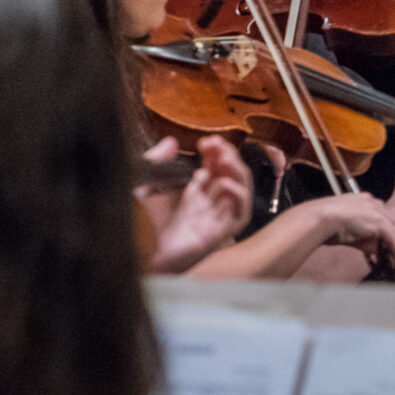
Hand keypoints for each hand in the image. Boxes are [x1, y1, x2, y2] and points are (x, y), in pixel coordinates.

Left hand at [142, 137, 252, 272]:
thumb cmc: (158, 223)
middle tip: (214, 143)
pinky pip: (242, 211)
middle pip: (231, 172)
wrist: (157, 253)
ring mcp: (222, 214)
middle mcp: (215, 200)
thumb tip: (169, 141)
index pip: (216, 164)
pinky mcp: (226, 229)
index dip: (214, 150)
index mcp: (201, 189)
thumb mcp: (151, 186)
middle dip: (227, 154)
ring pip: (242, 187)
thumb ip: (156, 163)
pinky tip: (223, 183)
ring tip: (223, 156)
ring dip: (237, 169)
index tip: (204, 141)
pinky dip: (237, 194)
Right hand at [314, 191, 394, 275]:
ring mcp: (376, 211)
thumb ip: (360, 238)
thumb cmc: (322, 222)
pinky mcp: (381, 223)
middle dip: (389, 239)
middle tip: (388, 255)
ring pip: (394, 231)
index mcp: (360, 199)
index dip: (380, 230)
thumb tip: (372, 252)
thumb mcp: (344, 228)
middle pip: (389, 222)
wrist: (318, 218)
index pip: (378, 214)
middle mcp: (370, 201)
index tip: (380, 242)